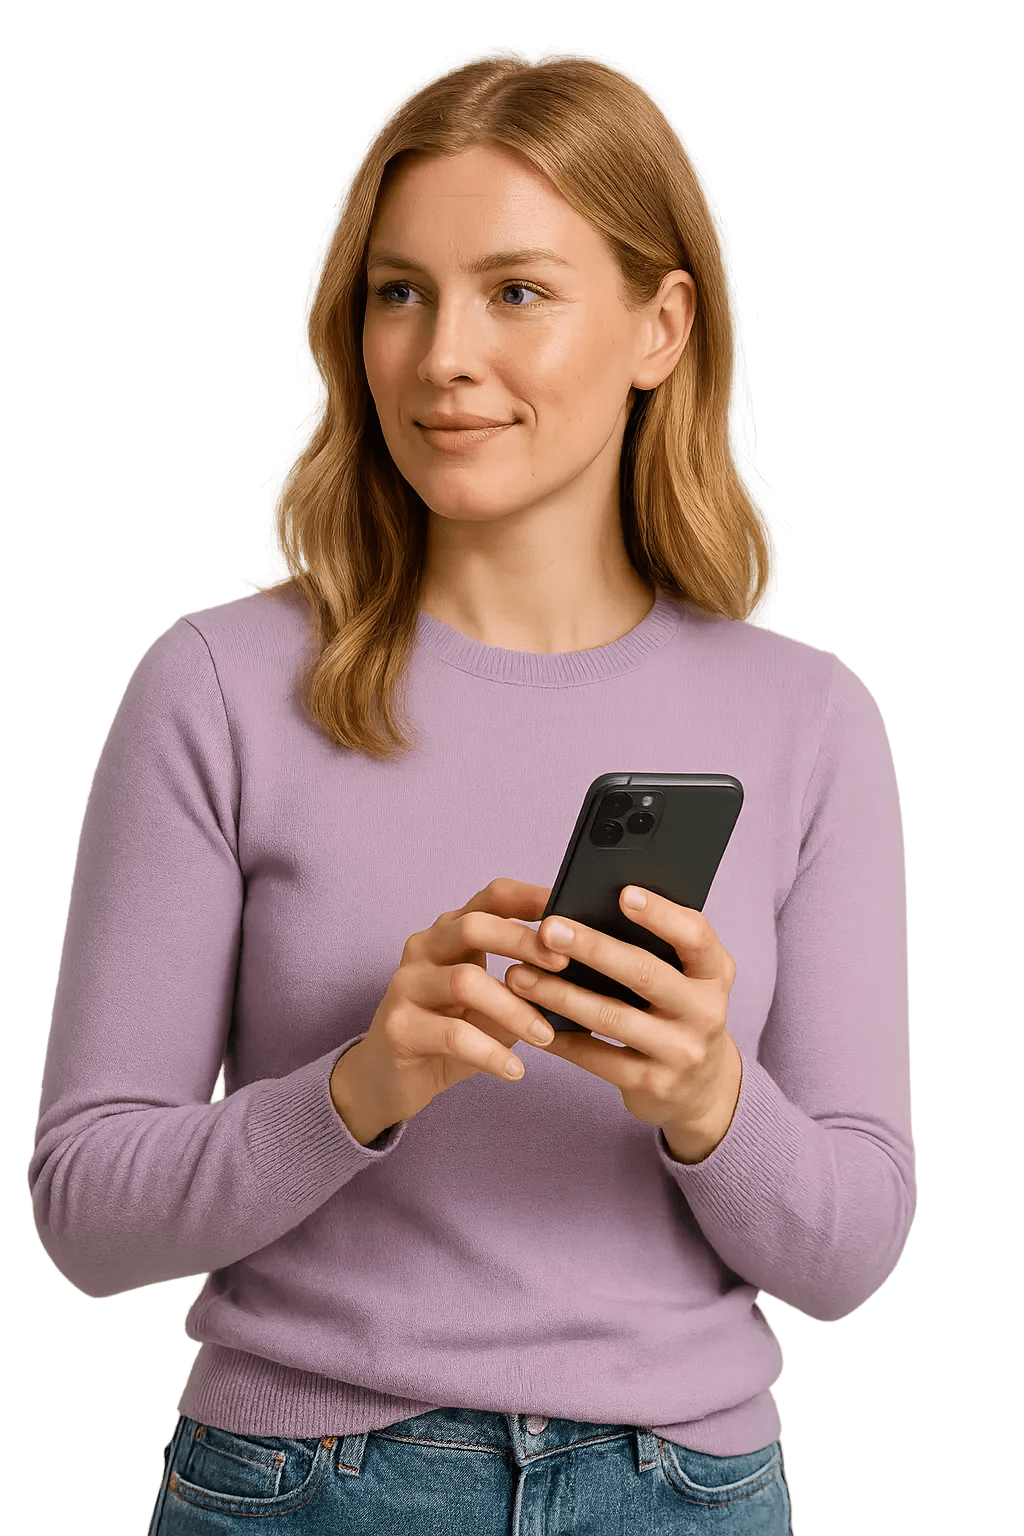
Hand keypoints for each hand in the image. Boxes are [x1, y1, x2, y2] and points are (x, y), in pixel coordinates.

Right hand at [331, 878, 569, 1142]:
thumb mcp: (492, 1004)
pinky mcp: (397, 1026)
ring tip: (545, 1036)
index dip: (532, 898)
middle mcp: (424, 948)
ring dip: (513, 1008)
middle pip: (474, 927)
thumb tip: (584, 975)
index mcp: (451, 932)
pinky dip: (490, 1052)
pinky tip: (514, 1070)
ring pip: (465, 981)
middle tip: (565, 966)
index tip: (572, 909)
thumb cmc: (452, 1032)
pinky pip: (452, 1034)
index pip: (492, 897)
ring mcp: (406, 985)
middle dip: (524, 943)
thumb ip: (524, 984)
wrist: (389, 1079)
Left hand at [504, 886, 741, 1161]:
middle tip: (547, 929)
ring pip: (611, 1017)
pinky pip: (595, 1057)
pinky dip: (559, 1037)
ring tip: (518, 975)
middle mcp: (706, 1012)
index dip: (661, 914)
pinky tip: (528, 1018)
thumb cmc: (680, 1011)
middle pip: (644, 973)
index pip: (695, 935)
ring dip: (559, 994)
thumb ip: (659, 947)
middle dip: (592, 948)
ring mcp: (681, 1052)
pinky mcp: (652, 1085)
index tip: (622, 893)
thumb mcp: (689, 978)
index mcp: (715, 972)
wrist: (704, 1089)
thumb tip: (590, 908)